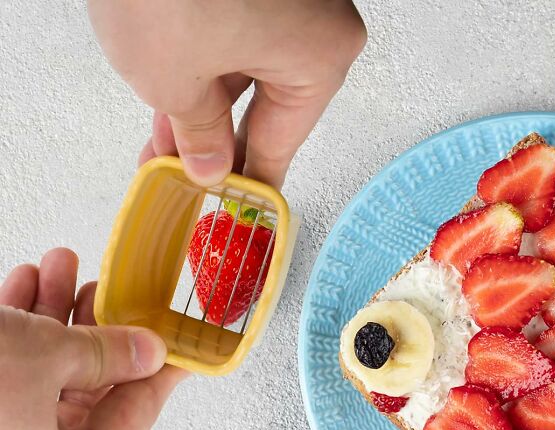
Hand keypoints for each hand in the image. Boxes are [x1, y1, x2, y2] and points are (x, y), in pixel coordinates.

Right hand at [0, 249, 186, 429]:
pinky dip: (18, 328)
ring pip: (46, 375)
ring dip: (54, 316)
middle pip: (91, 391)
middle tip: (110, 284)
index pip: (137, 416)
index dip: (162, 368)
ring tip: (62, 265)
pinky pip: (8, 375)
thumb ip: (107, 353)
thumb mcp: (44, 359)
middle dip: (97, 326)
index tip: (184, 337)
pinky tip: (24, 283)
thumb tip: (150, 350)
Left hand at [88, 0, 365, 187]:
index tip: (235, 213)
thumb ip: (198, 133)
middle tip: (189, 182)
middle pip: (263, 106)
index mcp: (320, 56)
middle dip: (215, 145)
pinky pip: (231, 34)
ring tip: (164, 146)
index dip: (250, 186)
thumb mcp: (175, 80)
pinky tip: (170, 97)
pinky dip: (199, 67)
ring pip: (242, 71)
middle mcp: (314, 21)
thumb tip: (210, 165)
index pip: (281, 144)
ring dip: (200, 109)